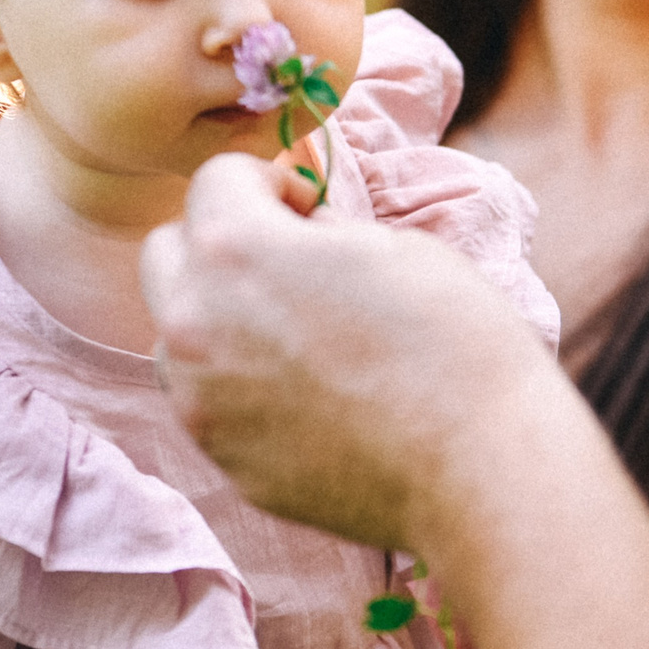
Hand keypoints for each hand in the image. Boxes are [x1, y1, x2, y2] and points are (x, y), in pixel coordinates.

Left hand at [142, 153, 550, 549]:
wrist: (480, 469)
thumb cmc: (457, 343)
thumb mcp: (395, 248)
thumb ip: (321, 235)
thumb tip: (300, 238)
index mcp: (235, 249)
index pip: (215, 180)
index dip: (267, 183)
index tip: (306, 206)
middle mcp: (194, 322)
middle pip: (168, 253)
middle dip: (218, 244)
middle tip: (287, 263)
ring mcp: (201, 400)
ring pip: (178, 333)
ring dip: (219, 320)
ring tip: (298, 338)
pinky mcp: (224, 459)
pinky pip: (210, 401)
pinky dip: (242, 388)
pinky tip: (313, 398)